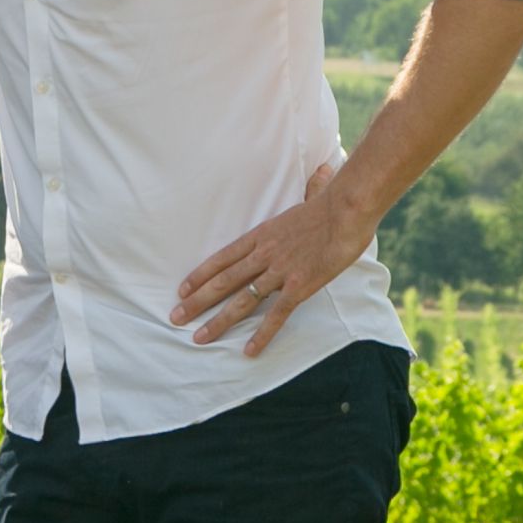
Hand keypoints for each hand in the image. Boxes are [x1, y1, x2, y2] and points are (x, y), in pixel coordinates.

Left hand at [174, 159, 369, 355]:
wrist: (347, 209)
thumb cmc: (333, 202)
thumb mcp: (311, 197)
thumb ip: (309, 191)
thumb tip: (322, 172)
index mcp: (261, 235)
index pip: (221, 258)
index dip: (199, 275)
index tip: (181, 289)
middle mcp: (263, 254)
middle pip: (222, 282)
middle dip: (196, 302)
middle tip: (175, 318)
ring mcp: (279, 271)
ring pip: (242, 301)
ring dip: (219, 322)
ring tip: (199, 338)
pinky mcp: (300, 286)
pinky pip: (277, 314)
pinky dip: (262, 333)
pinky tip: (249, 350)